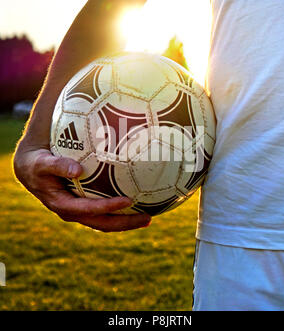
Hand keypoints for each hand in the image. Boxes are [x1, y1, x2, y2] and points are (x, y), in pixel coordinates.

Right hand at [13, 146, 150, 231]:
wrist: (31, 171)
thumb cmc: (37, 164)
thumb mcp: (42, 164)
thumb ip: (57, 166)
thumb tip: (78, 171)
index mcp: (64, 205)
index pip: (90, 210)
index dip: (109, 207)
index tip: (128, 201)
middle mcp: (74, 213)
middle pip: (103, 224)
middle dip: (125, 223)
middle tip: (148, 218)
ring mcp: (80, 212)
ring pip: (106, 222)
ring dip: (126, 222)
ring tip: (148, 217)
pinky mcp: (84, 207)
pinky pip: (104, 213)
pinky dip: (120, 212)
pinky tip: (136, 205)